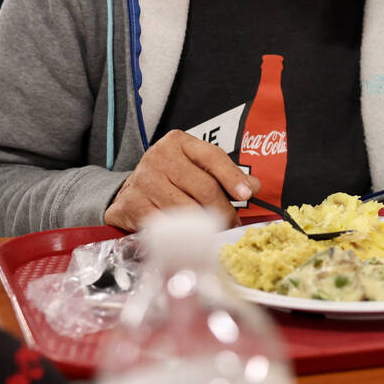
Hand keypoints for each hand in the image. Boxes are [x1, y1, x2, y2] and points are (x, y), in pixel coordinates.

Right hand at [103, 130, 260, 231]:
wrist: (130, 191)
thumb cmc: (171, 178)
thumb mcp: (196, 167)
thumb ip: (225, 173)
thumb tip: (254, 186)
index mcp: (178, 142)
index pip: (212, 157)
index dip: (232, 177)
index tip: (246, 195)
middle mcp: (158, 157)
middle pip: (204, 188)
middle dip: (223, 211)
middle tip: (232, 226)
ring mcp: (143, 181)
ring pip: (187, 211)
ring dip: (205, 228)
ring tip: (214, 235)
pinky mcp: (131, 206)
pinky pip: (166, 227)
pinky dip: (181, 237)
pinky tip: (189, 241)